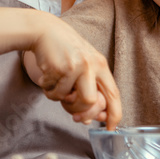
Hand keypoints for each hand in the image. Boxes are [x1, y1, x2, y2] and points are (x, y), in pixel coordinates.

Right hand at [28, 14, 121, 128]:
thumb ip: (89, 90)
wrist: (45, 31)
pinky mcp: (58, 68)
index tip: (110, 127)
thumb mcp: (84, 66)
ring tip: (57, 83)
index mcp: (101, 65)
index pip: (113, 94)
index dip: (114, 114)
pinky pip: (52, 92)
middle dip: (80, 111)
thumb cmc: (65, 51)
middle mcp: (91, 65)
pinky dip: (48, 89)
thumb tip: (87, 120)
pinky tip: (49, 75)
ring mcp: (75, 66)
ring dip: (59, 98)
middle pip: (91, 102)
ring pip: (67, 100)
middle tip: (72, 110)